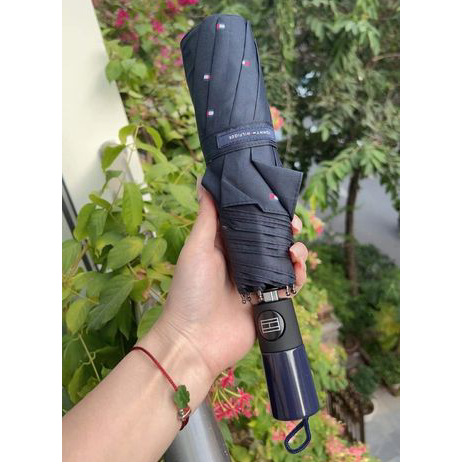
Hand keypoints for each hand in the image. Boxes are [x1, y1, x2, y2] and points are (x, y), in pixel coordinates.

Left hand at [145, 182, 308, 385]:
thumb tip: (204, 181)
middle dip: (287, 230)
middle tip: (293, 226)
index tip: (279, 202)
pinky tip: (297, 270)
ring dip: (296, 251)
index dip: (267, 211)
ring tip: (295, 251)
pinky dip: (298, 276)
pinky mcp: (269, 302)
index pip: (252, 222)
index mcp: (227, 246)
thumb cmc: (190, 291)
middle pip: (273, 240)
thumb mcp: (197, 249)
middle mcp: (244, 261)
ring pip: (285, 260)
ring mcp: (258, 282)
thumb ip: (208, 217)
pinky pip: (290, 285)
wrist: (195, 340)